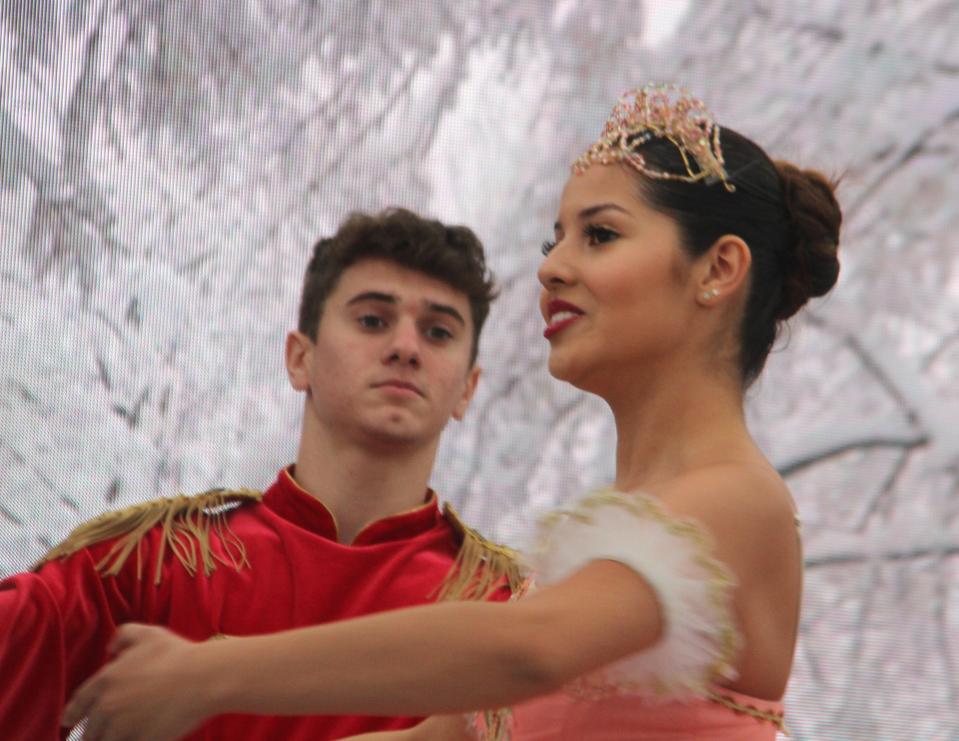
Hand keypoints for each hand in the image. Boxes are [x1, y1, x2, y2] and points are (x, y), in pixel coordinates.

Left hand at [63, 623, 215, 740]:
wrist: (202, 678)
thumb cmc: (177, 655)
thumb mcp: (149, 634)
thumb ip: (124, 635)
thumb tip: (110, 648)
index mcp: (106, 681)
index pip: (79, 703)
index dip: (72, 713)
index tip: (68, 720)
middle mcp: (108, 707)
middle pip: (89, 730)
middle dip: (93, 732)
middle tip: (98, 733)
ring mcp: (123, 728)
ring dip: (109, 740)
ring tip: (118, 736)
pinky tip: (136, 737)